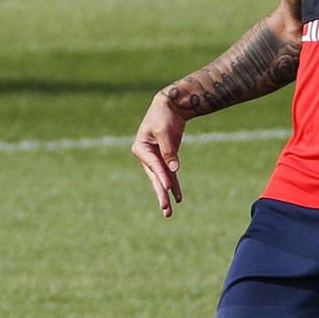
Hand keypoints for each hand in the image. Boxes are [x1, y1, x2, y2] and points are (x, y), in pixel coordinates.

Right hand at [131, 93, 186, 216]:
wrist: (170, 105)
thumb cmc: (164, 115)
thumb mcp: (165, 131)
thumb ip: (168, 151)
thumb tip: (174, 169)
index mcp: (141, 148)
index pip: (152, 164)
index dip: (161, 175)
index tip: (167, 187)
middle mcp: (146, 156)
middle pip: (154, 177)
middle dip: (160, 194)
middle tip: (165, 209)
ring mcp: (156, 159)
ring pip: (162, 180)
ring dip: (166, 195)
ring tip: (169, 212)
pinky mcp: (165, 159)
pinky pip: (169, 175)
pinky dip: (174, 185)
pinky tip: (178, 198)